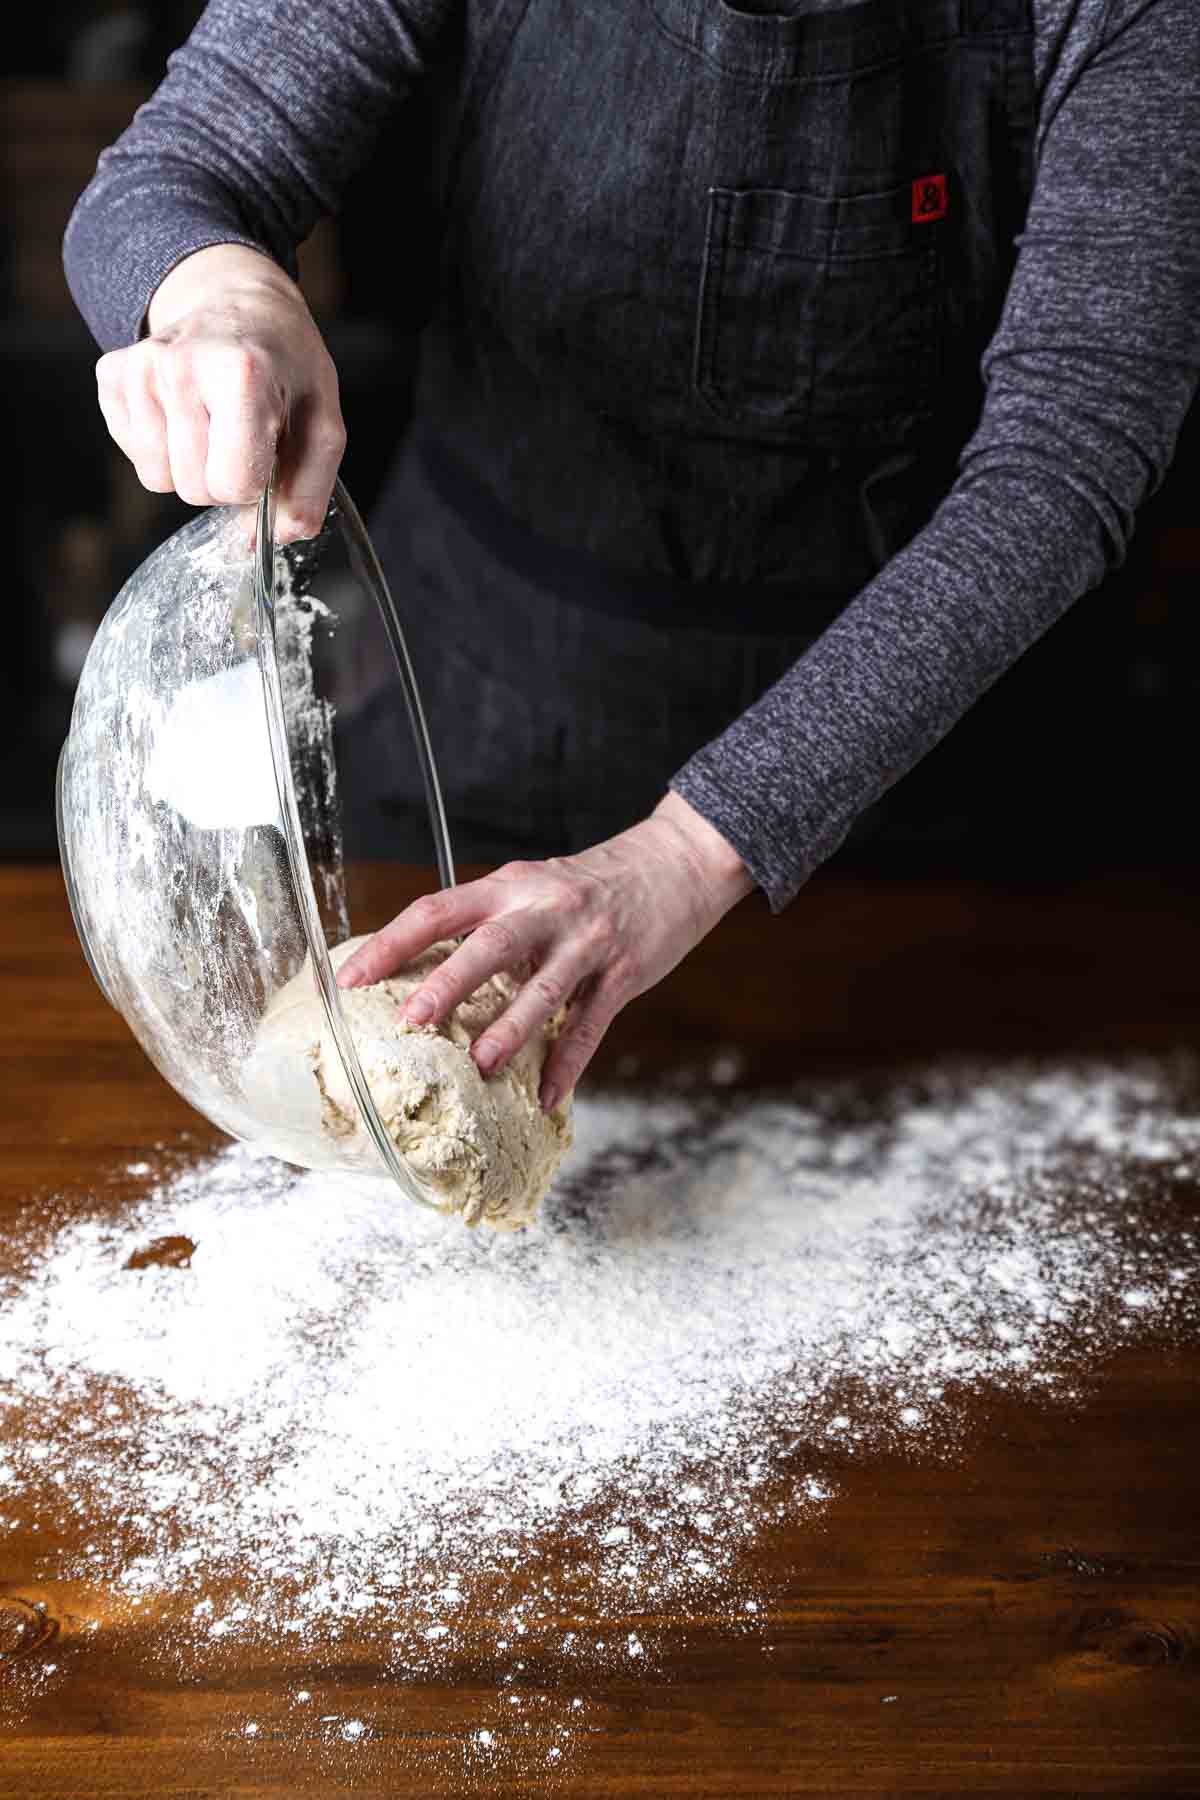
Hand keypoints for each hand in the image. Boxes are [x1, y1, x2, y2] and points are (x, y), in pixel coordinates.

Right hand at [94, 243, 345, 542]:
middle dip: (221, 478)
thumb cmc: (286, 367)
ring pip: (158, 479)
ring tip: (212, 422)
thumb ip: (308, 492)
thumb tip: (274, 540)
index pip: (231, 484)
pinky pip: (134, 456)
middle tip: (238, 435)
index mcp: (239, 374)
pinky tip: (184, 412)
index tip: (264, 452)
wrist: (241, 303)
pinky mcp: (111, 374)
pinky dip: (162, 448)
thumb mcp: (323, 425)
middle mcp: (179, 365)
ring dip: (190, 465)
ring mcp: (139, 367)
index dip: (253, 485)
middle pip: (193, 488)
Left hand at [336, 792, 756, 1110]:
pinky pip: (591, 1025)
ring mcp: (586, 943)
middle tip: (410, 1020)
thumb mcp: (532, 887)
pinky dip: (570, 1063)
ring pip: (543, 988)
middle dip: (446, 983)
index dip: (390, 943)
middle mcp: (544, 910)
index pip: (437, 910)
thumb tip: (425, 972)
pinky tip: (549, 1096)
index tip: (348, 979)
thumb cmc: (590, 885)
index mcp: (509, 888)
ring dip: (510, 1028)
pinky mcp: (623, 973)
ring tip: (481, 1064)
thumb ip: (487, 922)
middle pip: (488, 945)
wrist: (674, 864)